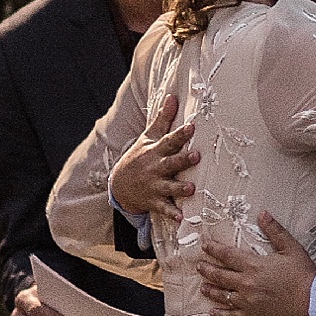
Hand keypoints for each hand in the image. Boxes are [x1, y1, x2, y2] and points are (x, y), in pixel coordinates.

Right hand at [109, 93, 197, 224]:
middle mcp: (155, 168)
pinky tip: (181, 219)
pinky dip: (171, 214)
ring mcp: (154, 185)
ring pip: (168, 187)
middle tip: (196, 156)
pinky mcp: (154, 202)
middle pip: (171, 163)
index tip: (192, 126)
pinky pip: (163, 209)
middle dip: (183, 160)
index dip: (180, 133)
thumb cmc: (141, 157)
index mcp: (156, 151)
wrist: (120, 184)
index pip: (169, 140)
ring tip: (191, 189)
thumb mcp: (148, 138)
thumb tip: (172, 96)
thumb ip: (162, 119)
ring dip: (179, 189)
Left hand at [199, 212, 315, 315]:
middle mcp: (246, 283)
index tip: (204, 244)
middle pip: (220, 275)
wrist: (311, 301)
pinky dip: (221, 315)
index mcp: (253, 265)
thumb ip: (275, 230)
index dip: (213, 248)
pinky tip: (213, 313)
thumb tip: (262, 213)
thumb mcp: (291, 248)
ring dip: (210, 290)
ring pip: (222, 295)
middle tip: (199, 266)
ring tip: (202, 287)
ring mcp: (247, 301)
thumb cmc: (302, 274)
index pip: (227, 255)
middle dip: (207, 269)